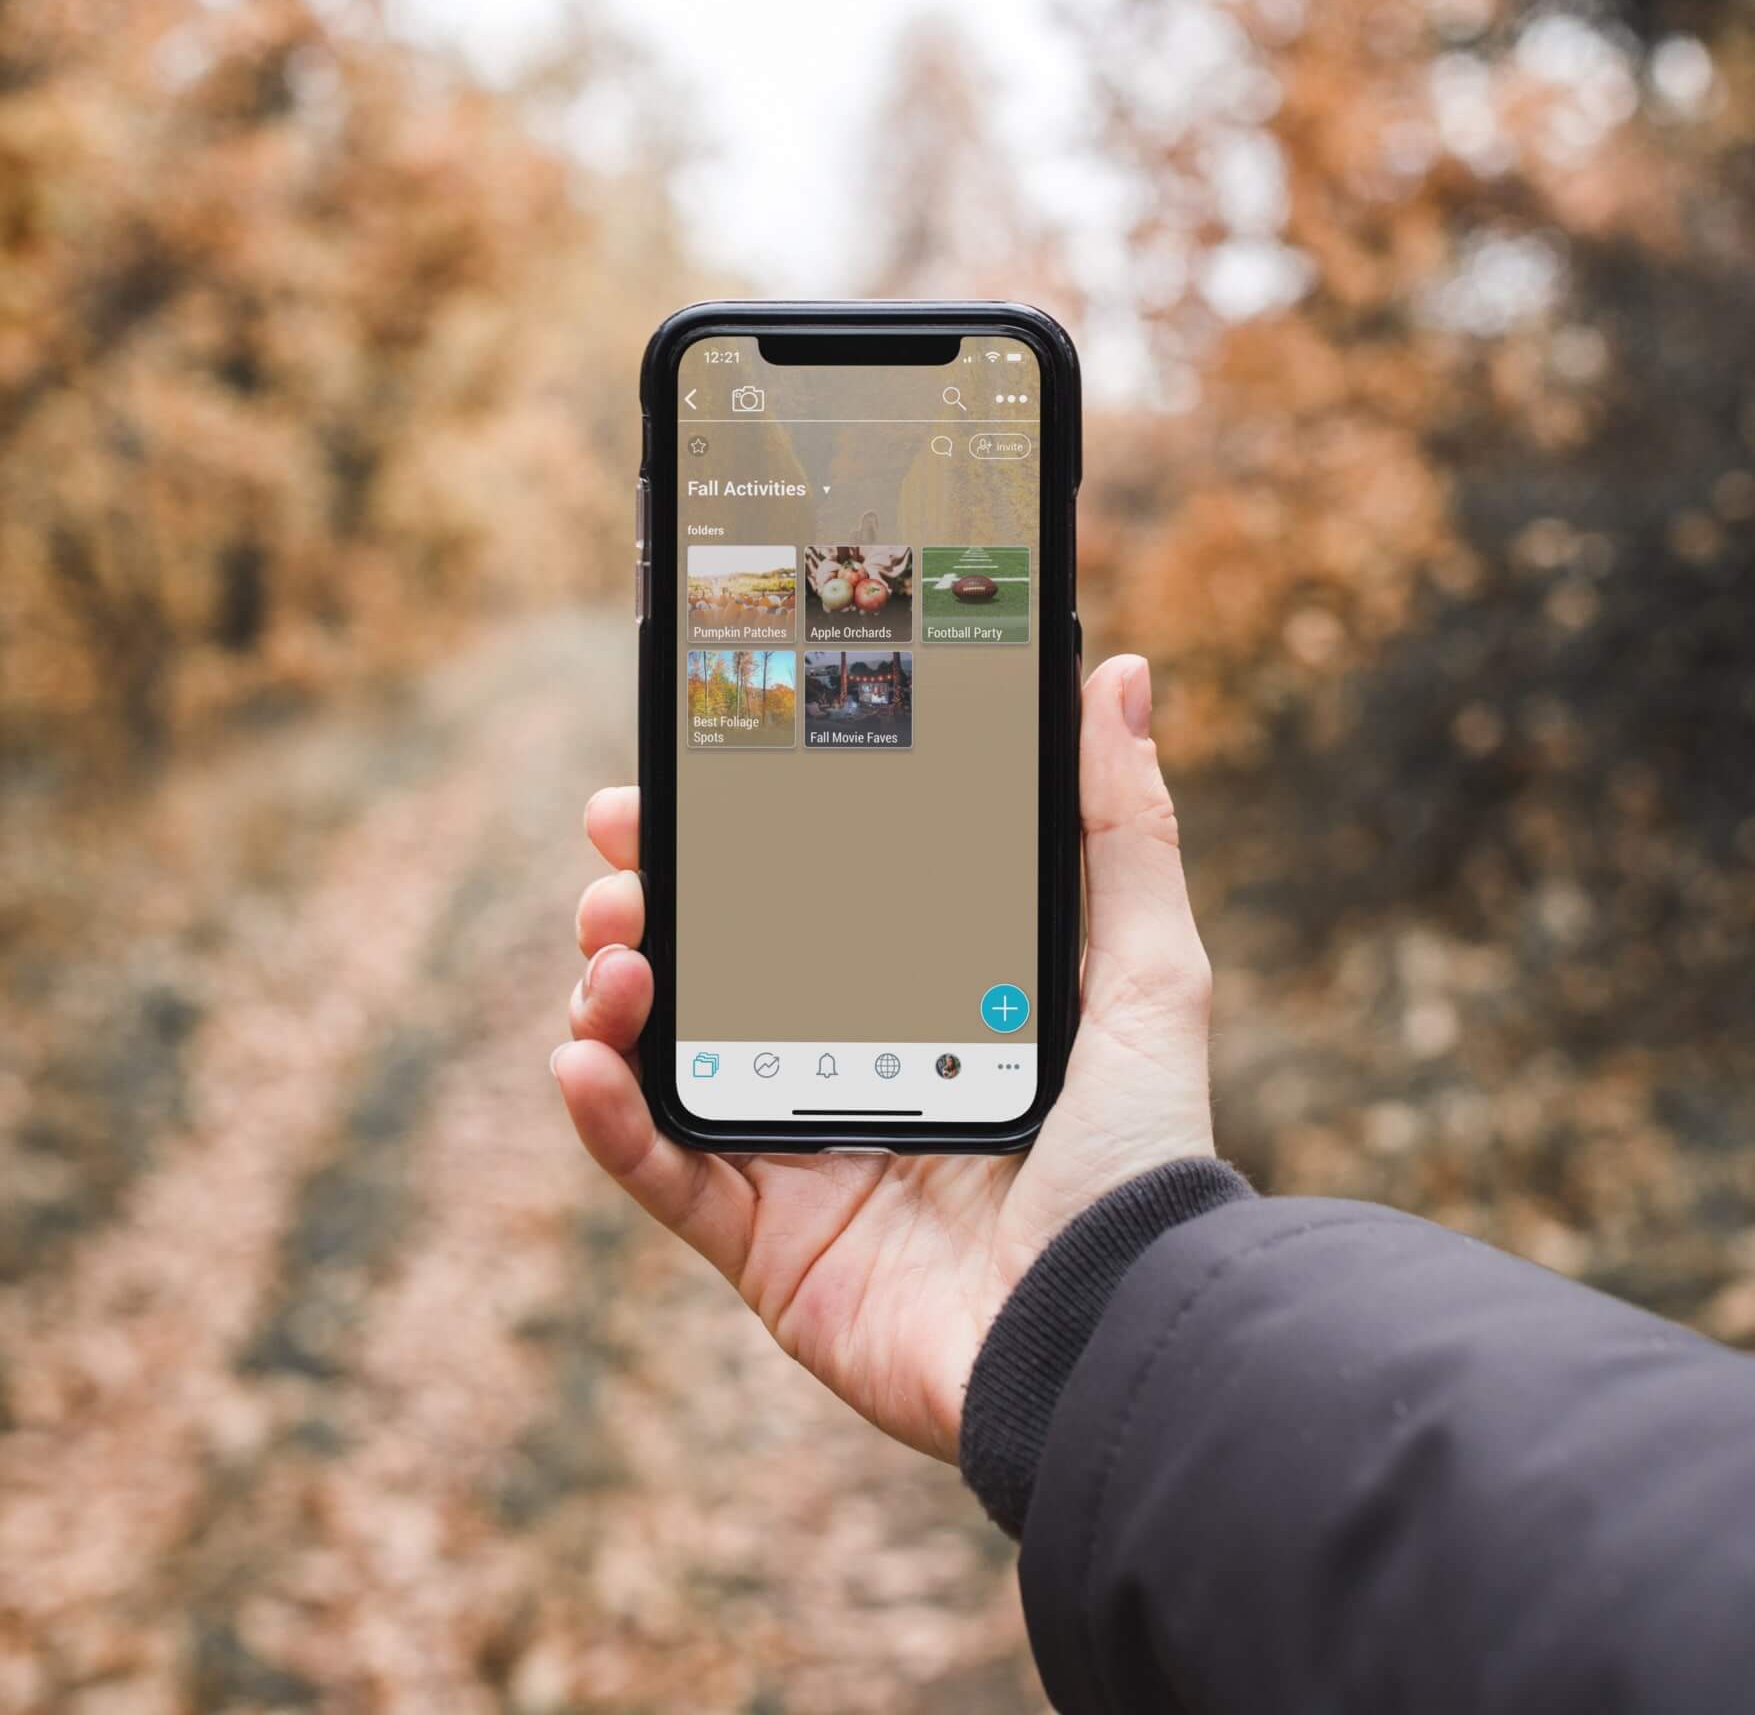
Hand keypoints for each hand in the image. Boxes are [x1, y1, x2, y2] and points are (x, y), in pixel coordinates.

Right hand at [551, 656, 1213, 1462]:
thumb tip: (1120, 678)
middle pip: (716, 971)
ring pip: (666, 1059)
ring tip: (617, 945)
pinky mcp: (765, 1247)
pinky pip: (658, 1174)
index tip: (682, 779)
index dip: (735, 844)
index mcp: (923, 1005)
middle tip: (620, 851)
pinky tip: (581, 1053)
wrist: (1112, 1329)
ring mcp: (801, 1161)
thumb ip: (1120, 829)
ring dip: (614, 988)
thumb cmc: (1141, 1155)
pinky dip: (603, 1116)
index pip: (802, 904)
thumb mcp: (1148, 970)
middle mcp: (852, 1074)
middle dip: (652, 900)